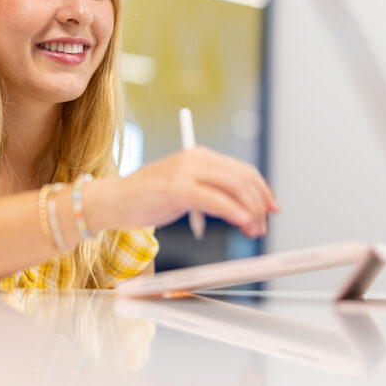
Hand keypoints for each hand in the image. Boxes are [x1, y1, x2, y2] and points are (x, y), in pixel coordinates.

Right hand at [87, 147, 279, 237]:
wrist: (113, 201)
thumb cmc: (147, 199)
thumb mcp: (184, 190)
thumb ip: (211, 192)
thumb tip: (245, 209)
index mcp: (199, 155)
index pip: (242, 170)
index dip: (263, 190)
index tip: (273, 208)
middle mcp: (195, 158)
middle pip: (243, 177)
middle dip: (260, 203)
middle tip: (264, 226)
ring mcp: (186, 170)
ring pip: (234, 187)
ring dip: (250, 210)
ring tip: (254, 229)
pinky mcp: (176, 187)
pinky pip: (215, 199)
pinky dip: (233, 211)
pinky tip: (243, 222)